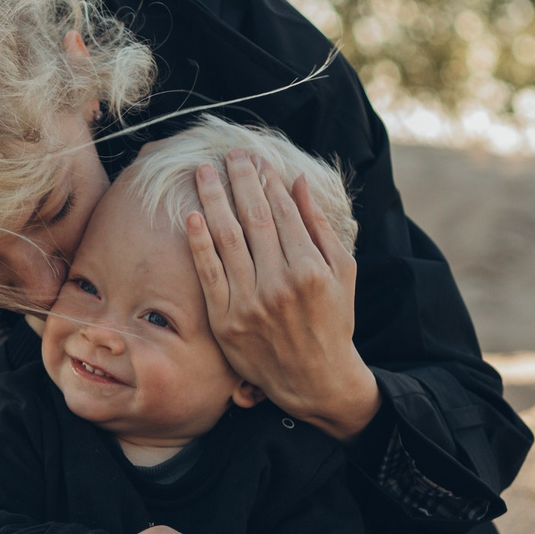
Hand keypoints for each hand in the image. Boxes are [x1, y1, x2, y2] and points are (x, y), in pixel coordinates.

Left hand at [185, 154, 381, 440]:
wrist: (314, 379)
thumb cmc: (333, 321)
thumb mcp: (342, 273)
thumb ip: (318, 228)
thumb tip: (299, 183)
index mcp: (309, 269)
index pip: (283, 213)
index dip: (268, 183)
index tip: (258, 161)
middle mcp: (278, 284)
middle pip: (253, 219)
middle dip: (241, 181)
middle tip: (230, 155)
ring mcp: (249, 303)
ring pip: (227, 240)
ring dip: (214, 200)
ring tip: (204, 173)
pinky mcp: (225, 321)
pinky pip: (208, 274)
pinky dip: (199, 244)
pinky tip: (192, 217)